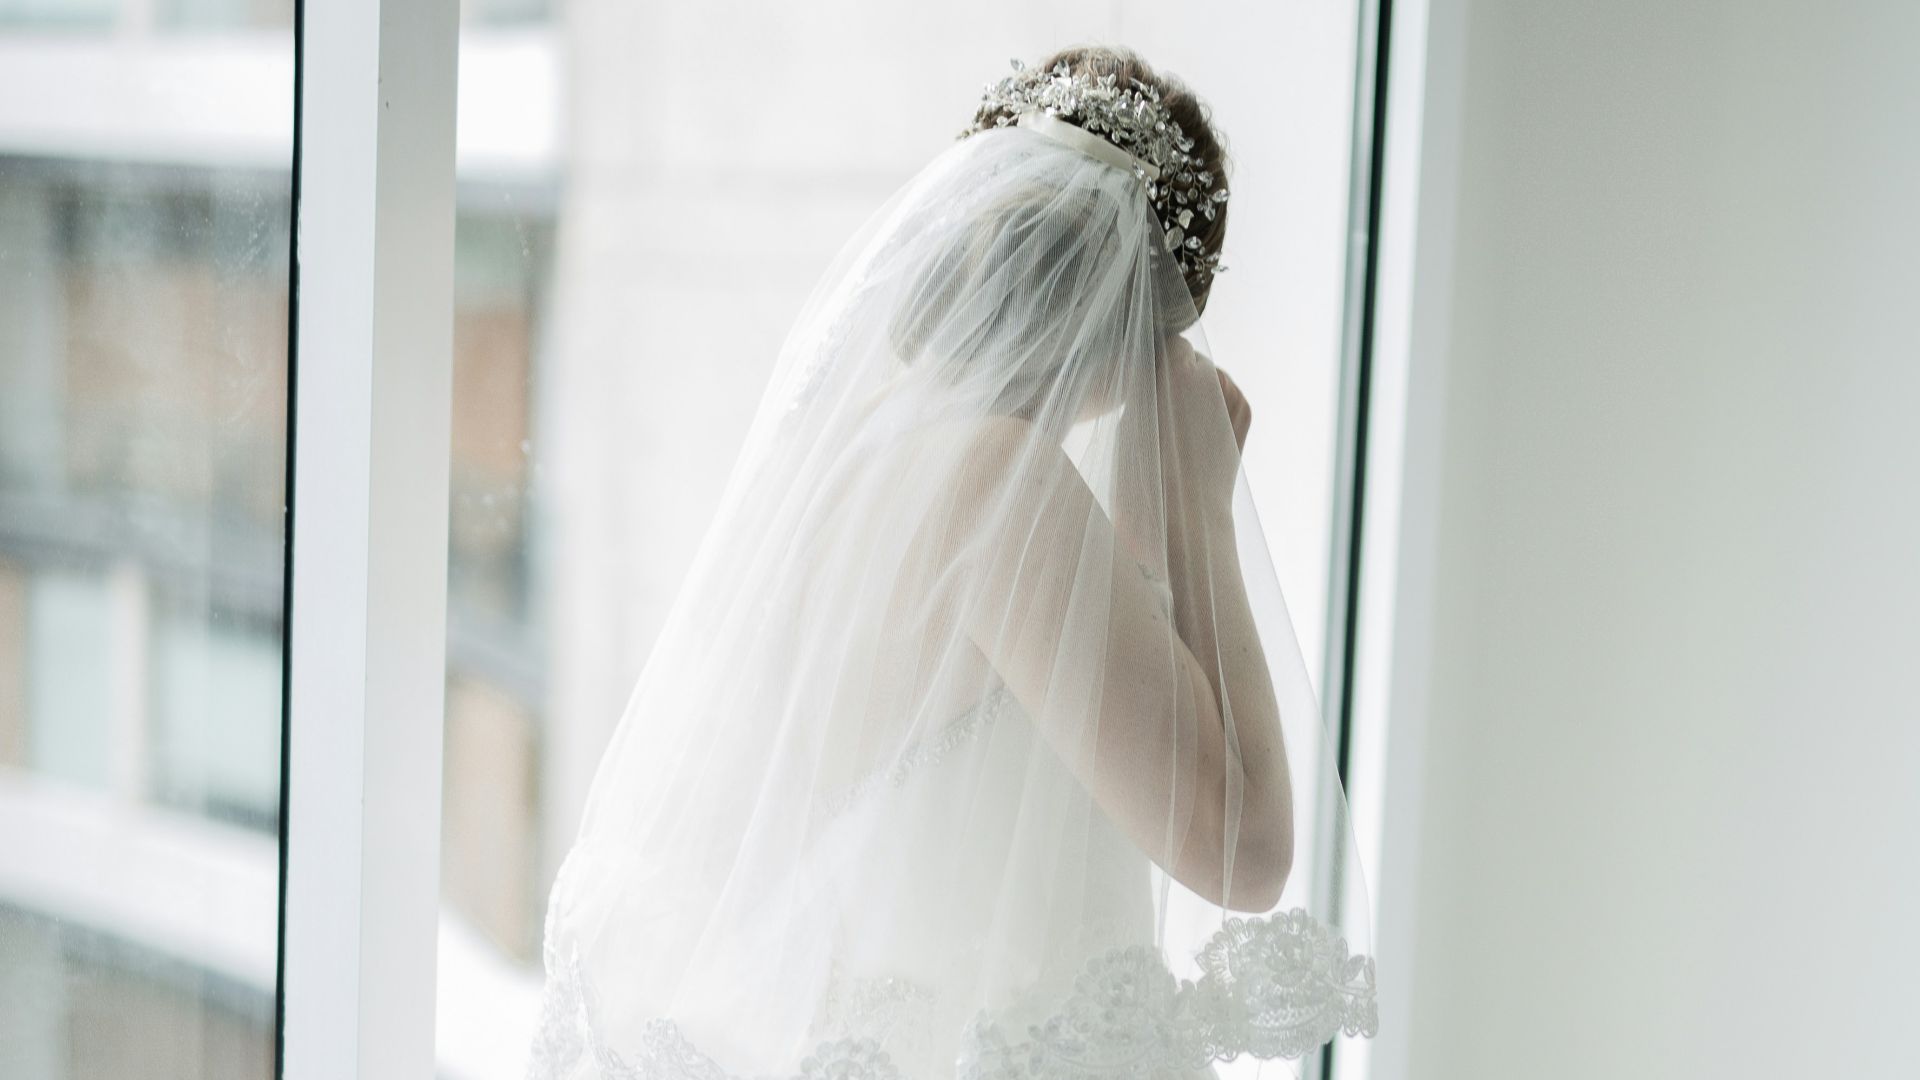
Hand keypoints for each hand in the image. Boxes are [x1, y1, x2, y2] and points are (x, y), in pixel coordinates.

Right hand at [1154, 336, 1246, 510]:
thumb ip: (1147, 389)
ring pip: (1212, 374)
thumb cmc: (1144, 475)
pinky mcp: (1244, 410)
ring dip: (1199, 388)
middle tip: (1163, 403)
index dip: (1156, 358)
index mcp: (1169, 371)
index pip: (1167, 341)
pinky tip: (1201, 430)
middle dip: (1178, 374)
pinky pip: (1227, 393)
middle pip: (1191, 357)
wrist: (1184, 516)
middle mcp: (1204, 374)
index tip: (1147, 378)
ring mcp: (1229, 391)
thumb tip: (1160, 373)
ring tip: (1182, 423)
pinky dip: (1216, 403)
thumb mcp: (1130, 422)